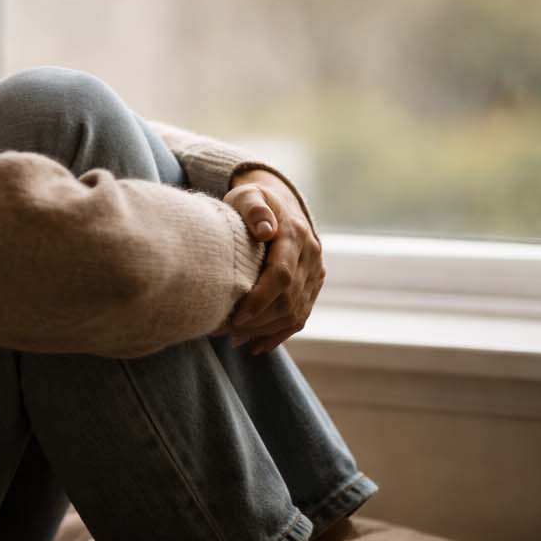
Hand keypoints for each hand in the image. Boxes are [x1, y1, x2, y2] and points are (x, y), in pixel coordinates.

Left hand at [214, 170, 323, 354]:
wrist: (280, 202)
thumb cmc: (253, 199)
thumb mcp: (248, 194)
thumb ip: (254, 208)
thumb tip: (265, 230)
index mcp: (295, 235)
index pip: (282, 275)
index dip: (260, 299)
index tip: (236, 316)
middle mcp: (311, 255)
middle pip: (288, 299)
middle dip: (257, 321)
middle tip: (224, 331)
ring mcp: (315, 272)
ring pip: (295, 313)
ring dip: (264, 330)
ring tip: (233, 339)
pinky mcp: (313, 285)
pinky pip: (300, 317)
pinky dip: (278, 334)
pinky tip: (255, 345)